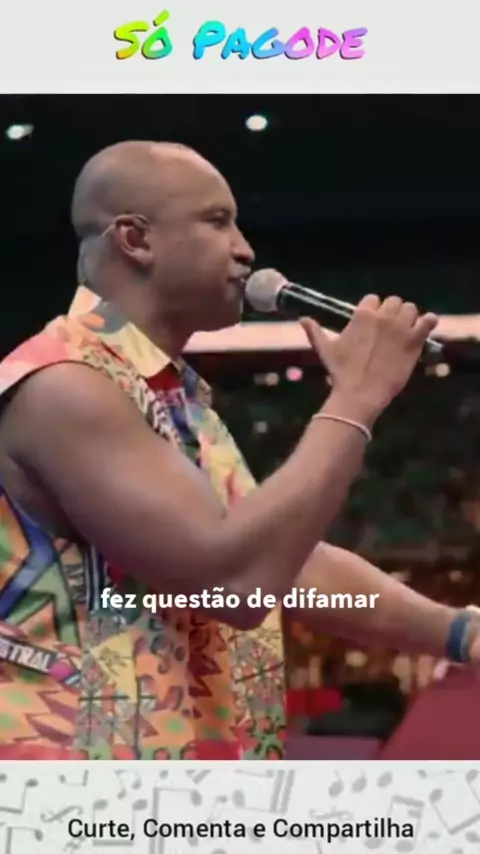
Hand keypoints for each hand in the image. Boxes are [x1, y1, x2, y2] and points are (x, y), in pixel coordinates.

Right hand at [300, 295, 437, 416]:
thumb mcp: (324, 350)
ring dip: (408, 317)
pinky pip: (428, 321)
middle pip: (394, 302)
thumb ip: (315, 331)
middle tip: (390, 329)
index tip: (373, 323)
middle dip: (392, 312)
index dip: (374, 310)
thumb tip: (303, 319)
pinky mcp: (414, 342)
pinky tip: (424, 328)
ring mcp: (400, 329)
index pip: (373, 299)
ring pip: (411, 309)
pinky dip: (428, 322)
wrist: (359, 395)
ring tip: (405, 331)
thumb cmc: (340, 373)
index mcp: (362, 315)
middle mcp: (383, 318)